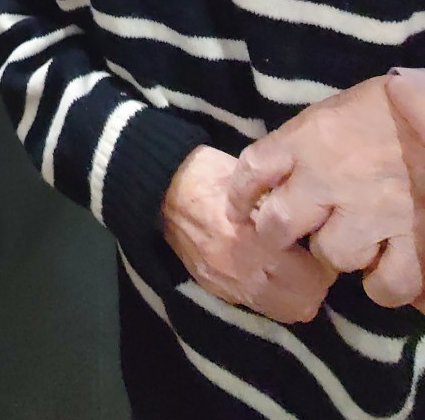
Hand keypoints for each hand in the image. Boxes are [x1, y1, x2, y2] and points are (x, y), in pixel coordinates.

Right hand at [162, 145, 332, 322]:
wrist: (162, 187)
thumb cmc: (212, 175)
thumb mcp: (256, 183)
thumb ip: (285, 212)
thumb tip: (318, 226)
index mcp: (255, 242)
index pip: (315, 276)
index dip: (325, 259)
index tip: (319, 241)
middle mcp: (244, 273)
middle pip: (304, 304)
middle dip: (315, 283)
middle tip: (311, 258)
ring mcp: (228, 286)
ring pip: (284, 312)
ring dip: (295, 293)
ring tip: (292, 267)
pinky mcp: (215, 290)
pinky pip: (258, 305)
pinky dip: (271, 293)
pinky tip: (267, 269)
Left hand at [228, 75, 424, 308]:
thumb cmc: (387, 105)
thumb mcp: (334, 110)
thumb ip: (304, 142)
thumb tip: (278, 175)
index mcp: (308, 139)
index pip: (252, 170)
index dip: (239, 194)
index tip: (238, 208)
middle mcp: (329, 179)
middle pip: (278, 225)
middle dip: (279, 233)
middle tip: (294, 234)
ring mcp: (371, 213)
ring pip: (332, 255)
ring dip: (338, 252)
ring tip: (353, 241)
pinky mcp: (413, 238)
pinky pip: (386, 282)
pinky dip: (383, 283)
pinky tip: (385, 268)